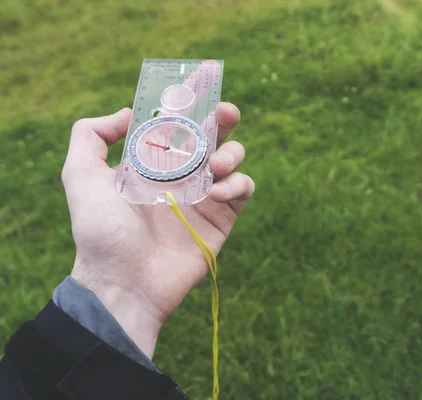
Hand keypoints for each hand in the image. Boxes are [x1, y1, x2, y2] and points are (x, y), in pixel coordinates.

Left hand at [60, 103, 253, 357]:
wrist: (125, 282)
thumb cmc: (101, 231)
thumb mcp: (80, 176)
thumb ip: (90, 135)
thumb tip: (129, 113)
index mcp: (151, 161)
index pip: (174, 123)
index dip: (189, 101)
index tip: (201, 82)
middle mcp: (180, 174)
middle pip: (210, 135)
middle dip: (222, 118)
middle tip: (227, 112)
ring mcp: (203, 195)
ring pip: (232, 158)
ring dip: (232, 152)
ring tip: (216, 166)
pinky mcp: (221, 218)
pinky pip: (243, 189)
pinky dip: (239, 182)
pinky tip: (219, 191)